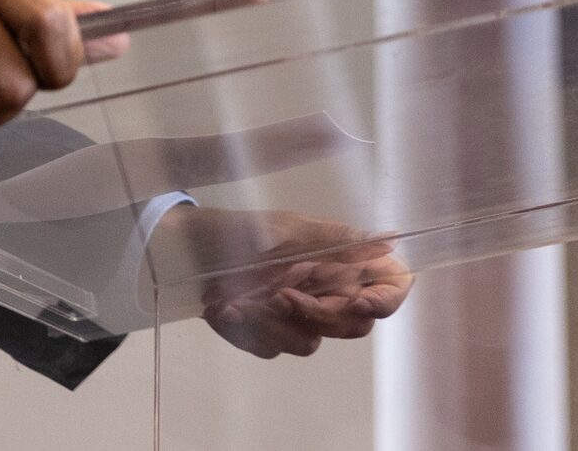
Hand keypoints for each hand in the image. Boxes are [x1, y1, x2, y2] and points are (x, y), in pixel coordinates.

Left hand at [147, 206, 413, 358]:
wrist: (187, 247)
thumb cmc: (240, 229)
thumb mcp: (287, 228)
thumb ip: (337, 241)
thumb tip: (390, 239)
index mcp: (340, 259)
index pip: (391, 285)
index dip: (386, 300)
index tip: (358, 303)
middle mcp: (327, 291)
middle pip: (354, 326)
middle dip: (315, 313)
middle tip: (279, 294)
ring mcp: (298, 317)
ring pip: (309, 343)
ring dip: (270, 322)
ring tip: (235, 299)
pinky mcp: (269, 334)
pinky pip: (270, 349)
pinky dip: (244, 330)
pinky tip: (221, 308)